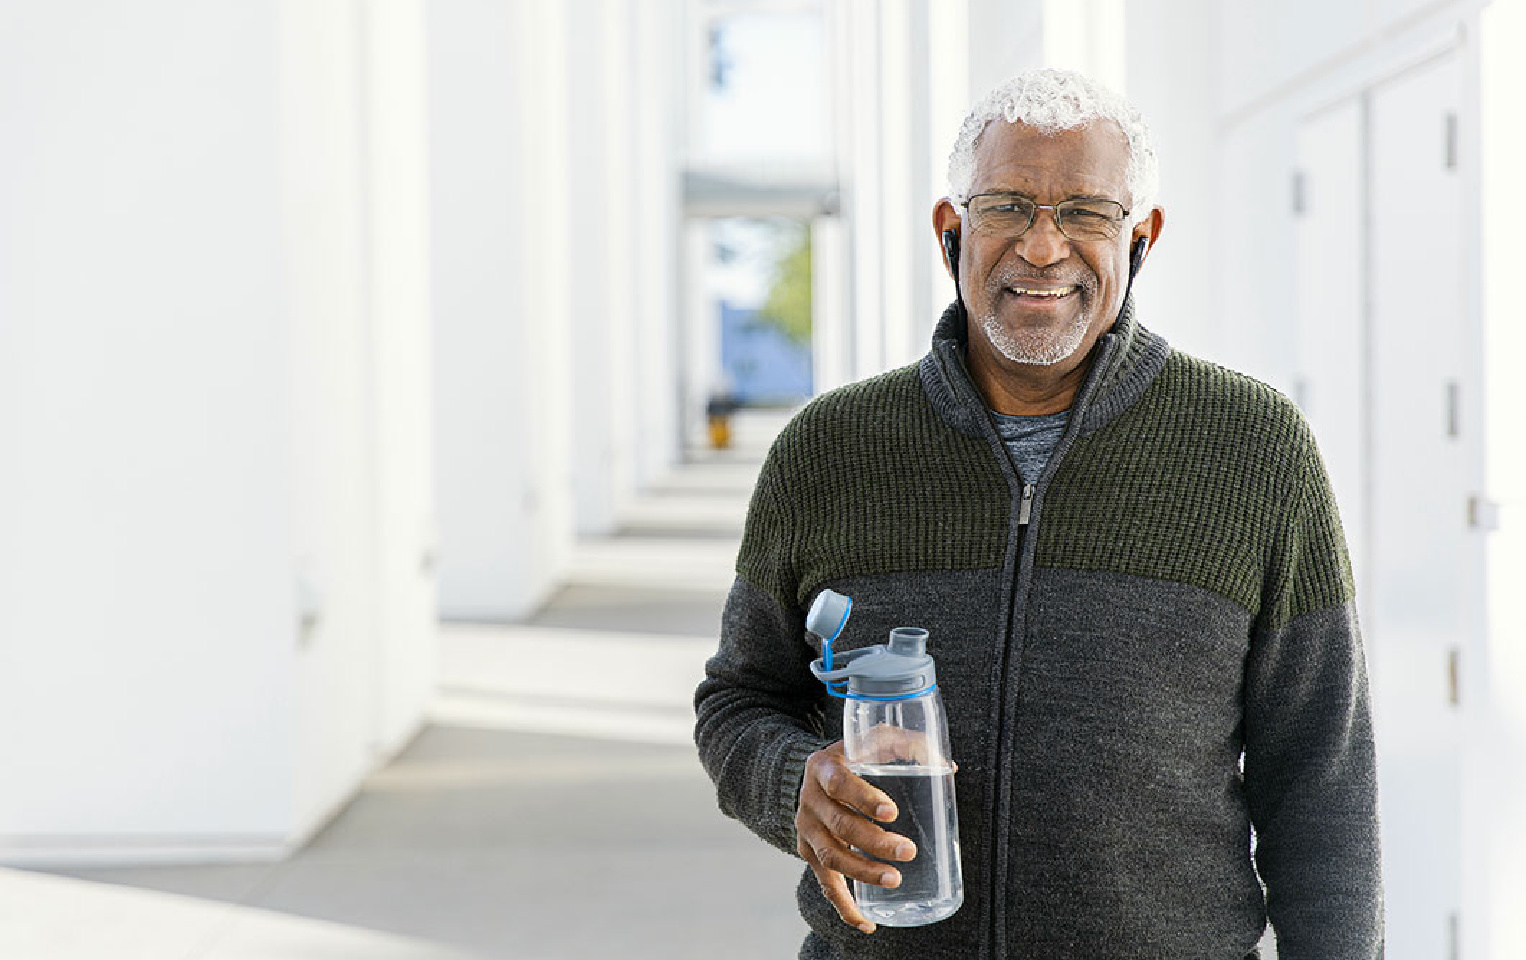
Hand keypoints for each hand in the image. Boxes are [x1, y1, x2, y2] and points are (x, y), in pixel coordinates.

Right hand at [794, 741, 916, 933]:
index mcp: (823, 767)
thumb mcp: (874, 739)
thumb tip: (946, 767)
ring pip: (831, 857)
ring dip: (863, 872)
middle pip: (839, 826)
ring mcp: (806, 829)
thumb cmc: (853, 756)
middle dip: (875, 843)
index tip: (892, 813)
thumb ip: (909, 744)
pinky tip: (866, 922)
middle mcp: (809, 799)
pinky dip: (844, 906)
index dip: (863, 799)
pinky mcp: (808, 852)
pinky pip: (825, 884)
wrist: (812, 773)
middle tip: (908, 851)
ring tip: (895, 880)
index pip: (839, 784)